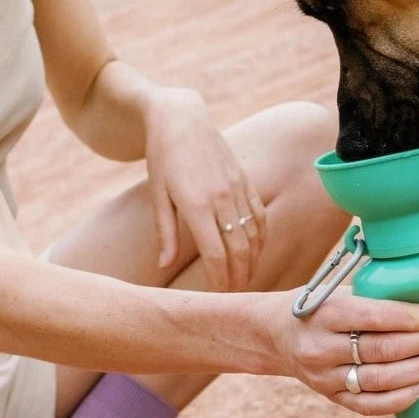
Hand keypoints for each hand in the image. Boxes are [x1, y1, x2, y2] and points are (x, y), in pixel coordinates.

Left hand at [144, 87, 266, 291]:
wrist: (181, 118)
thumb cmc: (163, 157)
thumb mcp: (157, 195)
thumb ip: (165, 233)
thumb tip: (164, 266)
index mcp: (197, 204)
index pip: (216, 255)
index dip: (220, 281)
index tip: (218, 299)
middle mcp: (222, 198)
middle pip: (240, 250)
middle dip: (239, 279)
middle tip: (234, 299)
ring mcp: (238, 188)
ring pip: (254, 236)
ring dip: (252, 262)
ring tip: (245, 281)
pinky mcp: (246, 181)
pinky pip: (260, 216)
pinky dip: (261, 238)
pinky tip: (256, 253)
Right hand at [264, 291, 418, 416]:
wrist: (273, 334)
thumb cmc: (318, 305)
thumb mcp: (337, 290)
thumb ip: (373, 295)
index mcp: (325, 313)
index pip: (373, 317)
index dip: (410, 318)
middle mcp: (321, 347)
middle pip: (381, 350)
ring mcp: (324, 376)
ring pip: (379, 380)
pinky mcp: (330, 396)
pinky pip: (368, 405)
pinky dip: (398, 399)